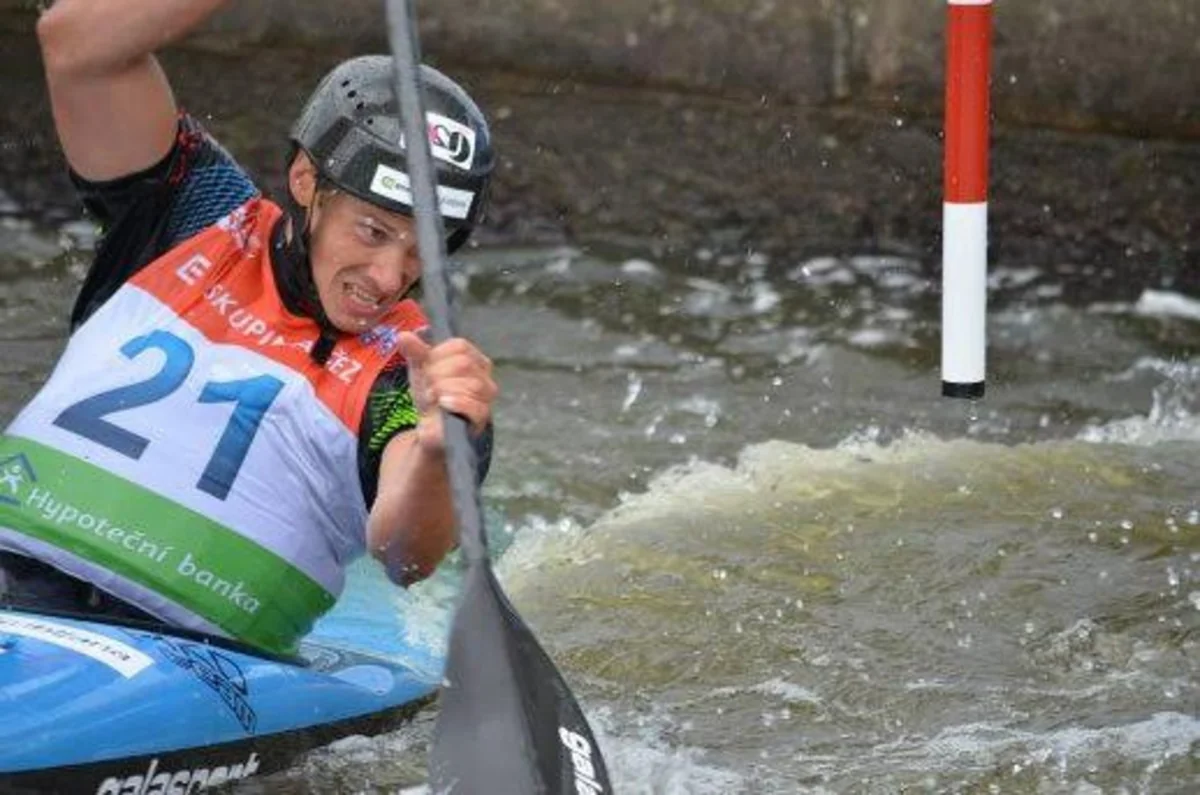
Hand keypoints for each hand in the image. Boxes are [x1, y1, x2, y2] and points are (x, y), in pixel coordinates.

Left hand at [396, 331, 496, 452]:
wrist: (430, 427)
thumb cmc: (431, 395)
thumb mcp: (420, 370)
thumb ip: (414, 352)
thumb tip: (402, 335)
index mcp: (473, 360)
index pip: (461, 346)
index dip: (438, 354)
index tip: (426, 367)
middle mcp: (485, 377)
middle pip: (464, 364)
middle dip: (438, 374)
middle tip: (428, 386)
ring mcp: (486, 398)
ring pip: (471, 384)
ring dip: (443, 390)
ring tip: (433, 398)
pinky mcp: (482, 418)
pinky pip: (474, 406)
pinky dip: (456, 403)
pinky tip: (443, 404)